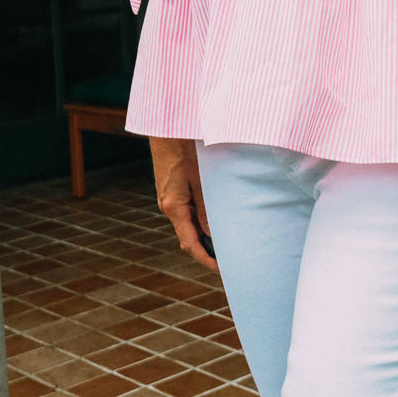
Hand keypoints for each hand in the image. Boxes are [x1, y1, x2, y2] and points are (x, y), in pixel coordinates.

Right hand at [148, 136, 219, 272]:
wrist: (168, 126)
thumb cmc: (184, 149)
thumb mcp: (201, 179)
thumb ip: (206, 207)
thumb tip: (214, 234)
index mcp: (174, 206)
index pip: (190, 243)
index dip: (206, 259)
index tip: (221, 269)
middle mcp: (168, 205)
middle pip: (189, 236)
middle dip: (208, 249)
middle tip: (230, 257)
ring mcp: (169, 197)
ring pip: (189, 223)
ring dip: (205, 233)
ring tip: (227, 239)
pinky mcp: (172, 188)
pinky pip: (187, 210)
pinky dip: (201, 219)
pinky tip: (216, 217)